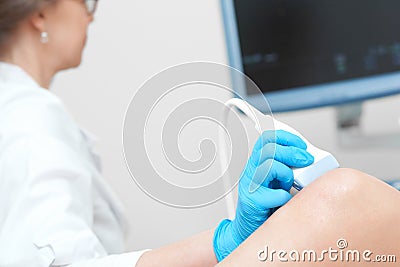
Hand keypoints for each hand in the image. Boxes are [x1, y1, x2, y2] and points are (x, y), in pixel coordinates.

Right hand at [213, 130, 313, 261]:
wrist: (249, 230)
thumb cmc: (267, 207)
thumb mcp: (280, 182)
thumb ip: (291, 170)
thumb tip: (312, 162)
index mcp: (258, 163)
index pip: (267, 139)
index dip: (286, 138)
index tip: (301, 145)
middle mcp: (251, 171)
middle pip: (269, 149)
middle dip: (292, 152)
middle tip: (306, 160)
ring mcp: (249, 185)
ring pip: (270, 166)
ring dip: (287, 174)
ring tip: (289, 184)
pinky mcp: (252, 201)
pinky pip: (274, 194)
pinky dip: (285, 198)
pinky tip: (284, 202)